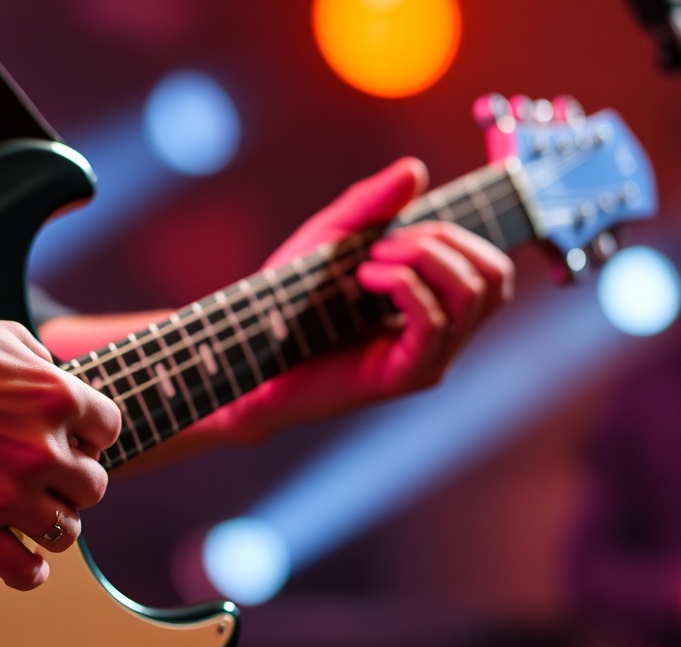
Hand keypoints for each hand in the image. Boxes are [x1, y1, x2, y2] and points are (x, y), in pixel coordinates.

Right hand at [0, 307, 121, 589]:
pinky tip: (27, 563)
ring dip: (53, 523)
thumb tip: (57, 380)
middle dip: (73, 482)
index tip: (74, 441)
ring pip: (66, 531)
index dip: (91, 437)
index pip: (108, 431)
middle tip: (49, 478)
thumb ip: (42, 363)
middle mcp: (41, 448)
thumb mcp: (2, 335)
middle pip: (93, 487)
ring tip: (33, 514)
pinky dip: (30, 572)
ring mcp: (7, 492)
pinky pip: (22, 570)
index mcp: (56, 397)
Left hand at [209, 156, 514, 440]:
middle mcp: (442, 336)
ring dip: (425, 258)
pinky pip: (436, 323)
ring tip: (369, 261)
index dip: (458, 235)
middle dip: (445, 241)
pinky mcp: (404, 377)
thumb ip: (371, 205)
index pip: (492, 269)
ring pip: (474, 296)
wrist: (251, 352)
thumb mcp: (330, 239)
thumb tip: (415, 169)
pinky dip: (406, 285)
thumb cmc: (288, 301)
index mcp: (436, 306)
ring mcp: (429, 359)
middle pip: (494, 278)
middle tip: (385, 243)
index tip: (399, 231)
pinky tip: (365, 277)